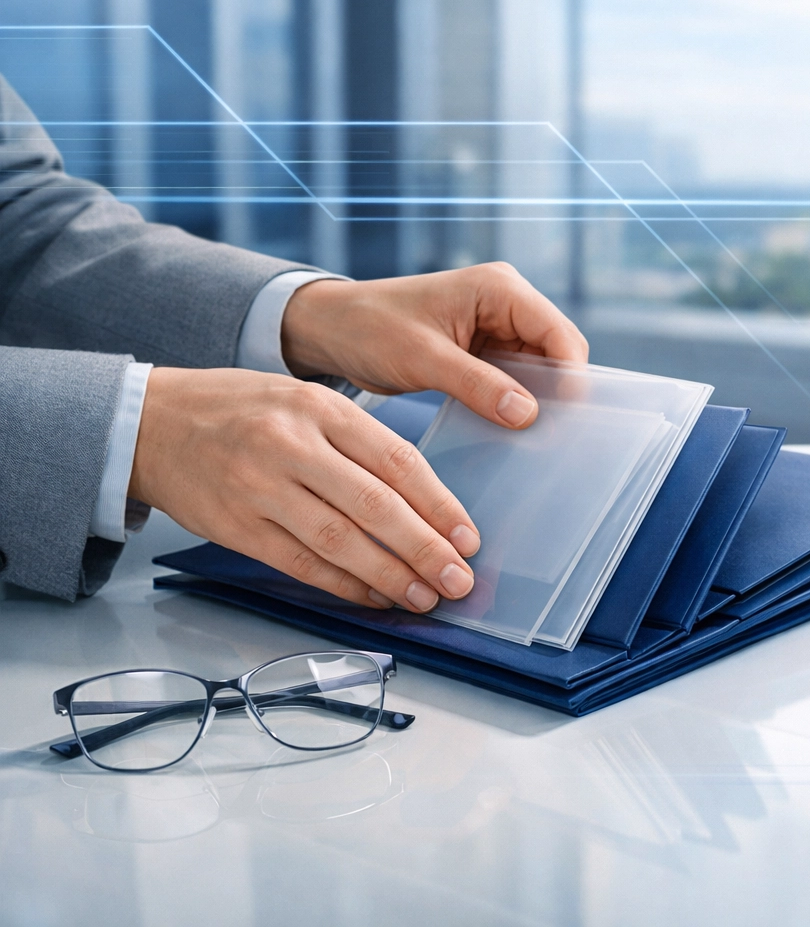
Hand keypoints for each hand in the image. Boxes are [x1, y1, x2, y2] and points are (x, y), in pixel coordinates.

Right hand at [129, 367, 479, 612]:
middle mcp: (292, 446)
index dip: (438, 505)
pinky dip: (341, 586)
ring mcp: (260, 488)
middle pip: (374, 505)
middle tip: (458, 578)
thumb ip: (359, 442)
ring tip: (423, 596)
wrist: (152, 421)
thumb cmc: (241, 410)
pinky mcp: (235, 526)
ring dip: (388, 576)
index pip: (397, 461)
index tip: (467, 537)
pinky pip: (299, 564)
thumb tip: (424, 501)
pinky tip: (372, 597)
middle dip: (424, 548)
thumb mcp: (305, 402)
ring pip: (338, 541)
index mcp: (320, 409)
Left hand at [280, 263, 588, 429]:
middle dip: (557, 390)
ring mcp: (498, 326)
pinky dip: (515, 402)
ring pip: (540, 369)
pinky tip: (511, 429)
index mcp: (499, 289)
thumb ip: (478, 384)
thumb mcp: (423, 358)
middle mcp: (507, 302)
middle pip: (557, 351)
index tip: (567, 418)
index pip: (558, 332)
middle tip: (552, 437)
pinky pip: (516, 378)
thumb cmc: (370, 328)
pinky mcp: (485, 349)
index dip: (571, 375)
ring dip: (537, 400)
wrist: (332, 329)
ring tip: (534, 439)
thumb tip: (528, 414)